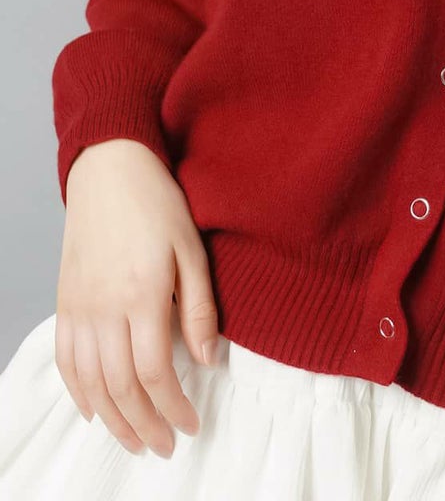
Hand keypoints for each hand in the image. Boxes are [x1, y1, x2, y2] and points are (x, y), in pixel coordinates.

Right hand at [56, 138, 217, 458]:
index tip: (190, 425)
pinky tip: (95, 410)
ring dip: (112, 420)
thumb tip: (209, 360)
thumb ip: (200, 307)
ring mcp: (80, 308)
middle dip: (145, 425)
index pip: (156, 372)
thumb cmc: (158, 204)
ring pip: (90, 383)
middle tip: (165, 445)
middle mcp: (105, 309)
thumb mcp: (192, 249)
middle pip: (121, 387)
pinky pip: (66, 361)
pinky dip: (78, 393)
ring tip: (135, 440)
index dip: (173, 407)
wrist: (110, 170)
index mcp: (143, 295)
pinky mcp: (65, 303)